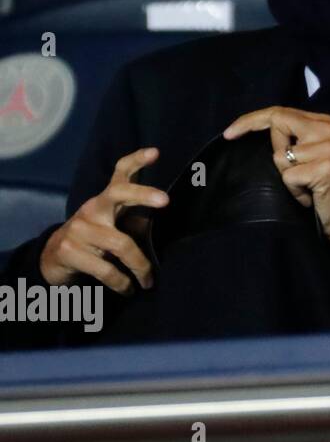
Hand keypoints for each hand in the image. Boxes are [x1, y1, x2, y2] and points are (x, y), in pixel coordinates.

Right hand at [39, 146, 165, 291]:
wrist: (52, 258)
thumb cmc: (94, 240)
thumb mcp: (113, 227)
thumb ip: (135, 222)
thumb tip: (162, 224)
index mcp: (106, 200)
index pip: (120, 174)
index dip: (137, 161)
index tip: (155, 152)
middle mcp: (92, 208)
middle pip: (119, 194)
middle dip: (143, 194)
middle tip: (165, 200)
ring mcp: (79, 228)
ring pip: (121, 244)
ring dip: (140, 267)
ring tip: (148, 280)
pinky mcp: (69, 250)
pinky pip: (106, 269)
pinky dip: (122, 282)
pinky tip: (128, 289)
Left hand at [222, 107, 329, 270]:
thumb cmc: (329, 193)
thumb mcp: (314, 157)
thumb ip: (294, 140)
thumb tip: (260, 133)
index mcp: (326, 123)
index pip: (280, 112)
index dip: (250, 121)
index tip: (228, 134)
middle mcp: (329, 129)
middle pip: (278, 124)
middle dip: (275, 152)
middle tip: (297, 176)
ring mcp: (329, 147)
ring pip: (280, 157)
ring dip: (288, 179)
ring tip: (310, 189)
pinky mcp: (326, 168)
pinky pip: (288, 177)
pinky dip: (295, 192)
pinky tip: (313, 197)